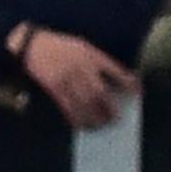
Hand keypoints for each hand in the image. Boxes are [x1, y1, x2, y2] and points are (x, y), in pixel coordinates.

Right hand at [20, 28, 137, 130]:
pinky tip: (83, 124)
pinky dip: (77, 118)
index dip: (128, 82)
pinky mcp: (55, 89)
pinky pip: (68, 108)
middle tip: (116, 118)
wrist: (33, 46)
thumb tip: (112, 81)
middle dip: (109, 107)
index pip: (114, 70)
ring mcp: (67, 79)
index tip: (137, 92)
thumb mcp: (82, 47)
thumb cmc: (61, 46)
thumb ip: (97, 61)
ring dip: (95, 117)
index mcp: (90, 55)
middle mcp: (81, 68)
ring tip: (101, 125)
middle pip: (100, 92)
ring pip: (85, 104)